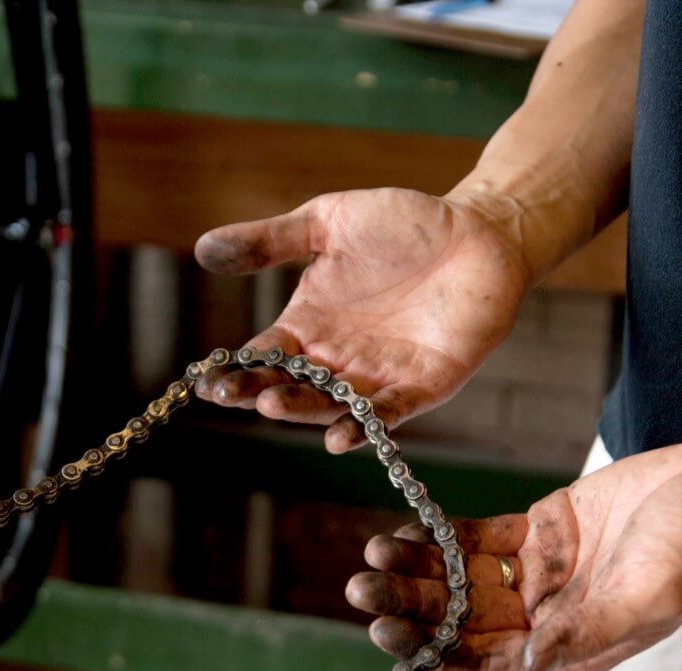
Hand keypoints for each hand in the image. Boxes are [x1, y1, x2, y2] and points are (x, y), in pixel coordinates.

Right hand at [193, 188, 532, 452]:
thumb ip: (271, 241)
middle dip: (262, 393)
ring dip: (304, 411)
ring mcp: (380, 375)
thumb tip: (203, 250)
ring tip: (274, 403)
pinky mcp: (425, 385)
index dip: (235, 372)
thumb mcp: (327, 223)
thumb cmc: (403, 224)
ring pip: (333, 405)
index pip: (263, 358)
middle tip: (236, 394)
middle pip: (292, 388)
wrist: (478, 231)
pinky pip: (390, 412)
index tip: (207, 381)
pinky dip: (366, 425)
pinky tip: (340, 436)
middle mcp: (339, 358)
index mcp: (310, 325)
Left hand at [346, 441, 681, 670]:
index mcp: (572, 646)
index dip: (435, 651)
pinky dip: (443, 537)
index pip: (487, 659)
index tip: (390, 634)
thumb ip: (587, 630)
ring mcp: (541, 573)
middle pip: (463, 618)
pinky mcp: (539, 531)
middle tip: (363, 588)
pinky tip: (408, 529)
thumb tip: (525, 669)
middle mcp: (548, 616)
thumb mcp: (648, 593)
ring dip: (419, 571)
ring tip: (375, 554)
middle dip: (413, 607)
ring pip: (464, 579)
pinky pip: (479, 540)